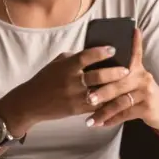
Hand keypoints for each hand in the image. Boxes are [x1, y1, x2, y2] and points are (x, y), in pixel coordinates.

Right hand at [0, 46, 130, 135]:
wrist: (30, 102)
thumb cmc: (44, 79)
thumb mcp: (56, 64)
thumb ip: (74, 58)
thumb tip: (93, 52)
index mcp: (66, 66)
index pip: (86, 56)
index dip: (101, 52)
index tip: (113, 48)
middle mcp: (71, 81)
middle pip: (97, 76)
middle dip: (114, 72)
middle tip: (127, 69)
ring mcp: (74, 97)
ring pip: (100, 92)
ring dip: (114, 89)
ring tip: (126, 85)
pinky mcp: (76, 110)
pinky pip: (95, 106)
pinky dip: (107, 103)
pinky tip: (117, 99)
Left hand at [84, 29, 158, 129]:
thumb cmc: (142, 95)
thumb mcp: (136, 81)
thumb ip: (120, 74)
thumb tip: (94, 69)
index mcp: (137, 68)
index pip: (134, 53)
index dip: (133, 42)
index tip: (132, 30)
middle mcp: (143, 77)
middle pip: (118, 82)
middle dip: (101, 91)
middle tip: (87, 98)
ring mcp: (146, 92)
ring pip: (120, 101)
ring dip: (103, 111)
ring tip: (89, 119)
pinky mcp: (147, 107)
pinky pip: (125, 114)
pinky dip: (111, 120)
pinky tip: (100, 124)